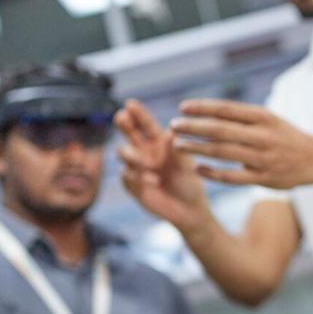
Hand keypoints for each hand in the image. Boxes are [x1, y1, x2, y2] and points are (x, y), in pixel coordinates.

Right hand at [116, 100, 212, 232]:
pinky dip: (136, 177)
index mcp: (159, 142)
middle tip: (122, 117)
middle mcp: (145, 152)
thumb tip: (172, 132)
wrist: (189, 210)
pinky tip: (150, 181)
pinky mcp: (133, 185)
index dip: (138, 114)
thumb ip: (177, 150)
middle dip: (124, 124)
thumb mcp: (186, 165)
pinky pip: (127, 176)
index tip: (130, 103)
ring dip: (133, 155)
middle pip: (129, 134)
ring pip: (124, 153)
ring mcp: (137, 168)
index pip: (146, 124)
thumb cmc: (190, 182)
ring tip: (150, 165)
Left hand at [170, 99, 312, 189]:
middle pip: (221, 130)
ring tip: (179, 145)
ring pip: (223, 152)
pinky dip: (214, 173)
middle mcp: (263, 136)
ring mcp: (264, 159)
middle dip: (194, 127)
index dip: (203, 107)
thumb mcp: (268, 119)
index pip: (227, 109)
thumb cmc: (284, 136)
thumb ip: (241, 117)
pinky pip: (233, 177)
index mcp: (264, 117)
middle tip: (174, 125)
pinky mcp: (264, 179)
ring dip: (197, 148)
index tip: (182, 107)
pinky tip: (198, 169)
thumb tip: (204, 111)